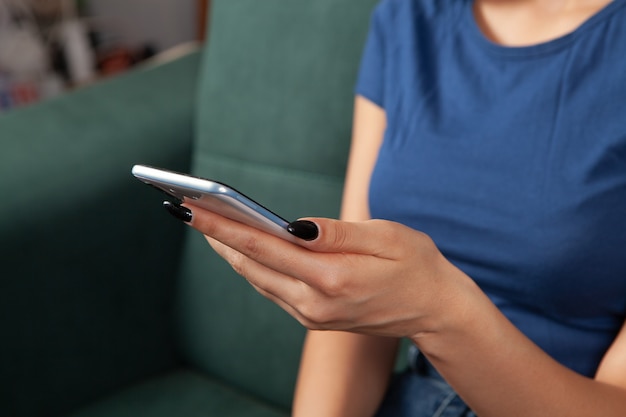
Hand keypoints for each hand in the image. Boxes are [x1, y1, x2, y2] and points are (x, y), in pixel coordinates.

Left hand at [184, 204, 468, 338]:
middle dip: (215, 235)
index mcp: (332, 277)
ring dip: (228, 252)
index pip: (263, 247)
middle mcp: (314, 303)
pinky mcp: (313, 318)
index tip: (190, 207)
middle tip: (184, 207)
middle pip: (250, 265)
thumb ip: (337, 232)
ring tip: (204, 223)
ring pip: (256, 279)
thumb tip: (293, 225)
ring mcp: (311, 315)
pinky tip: (239, 248)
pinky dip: (249, 266)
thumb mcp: (386, 236)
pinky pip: (271, 289)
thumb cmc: (416, 264)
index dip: (222, 226)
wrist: (435, 311)